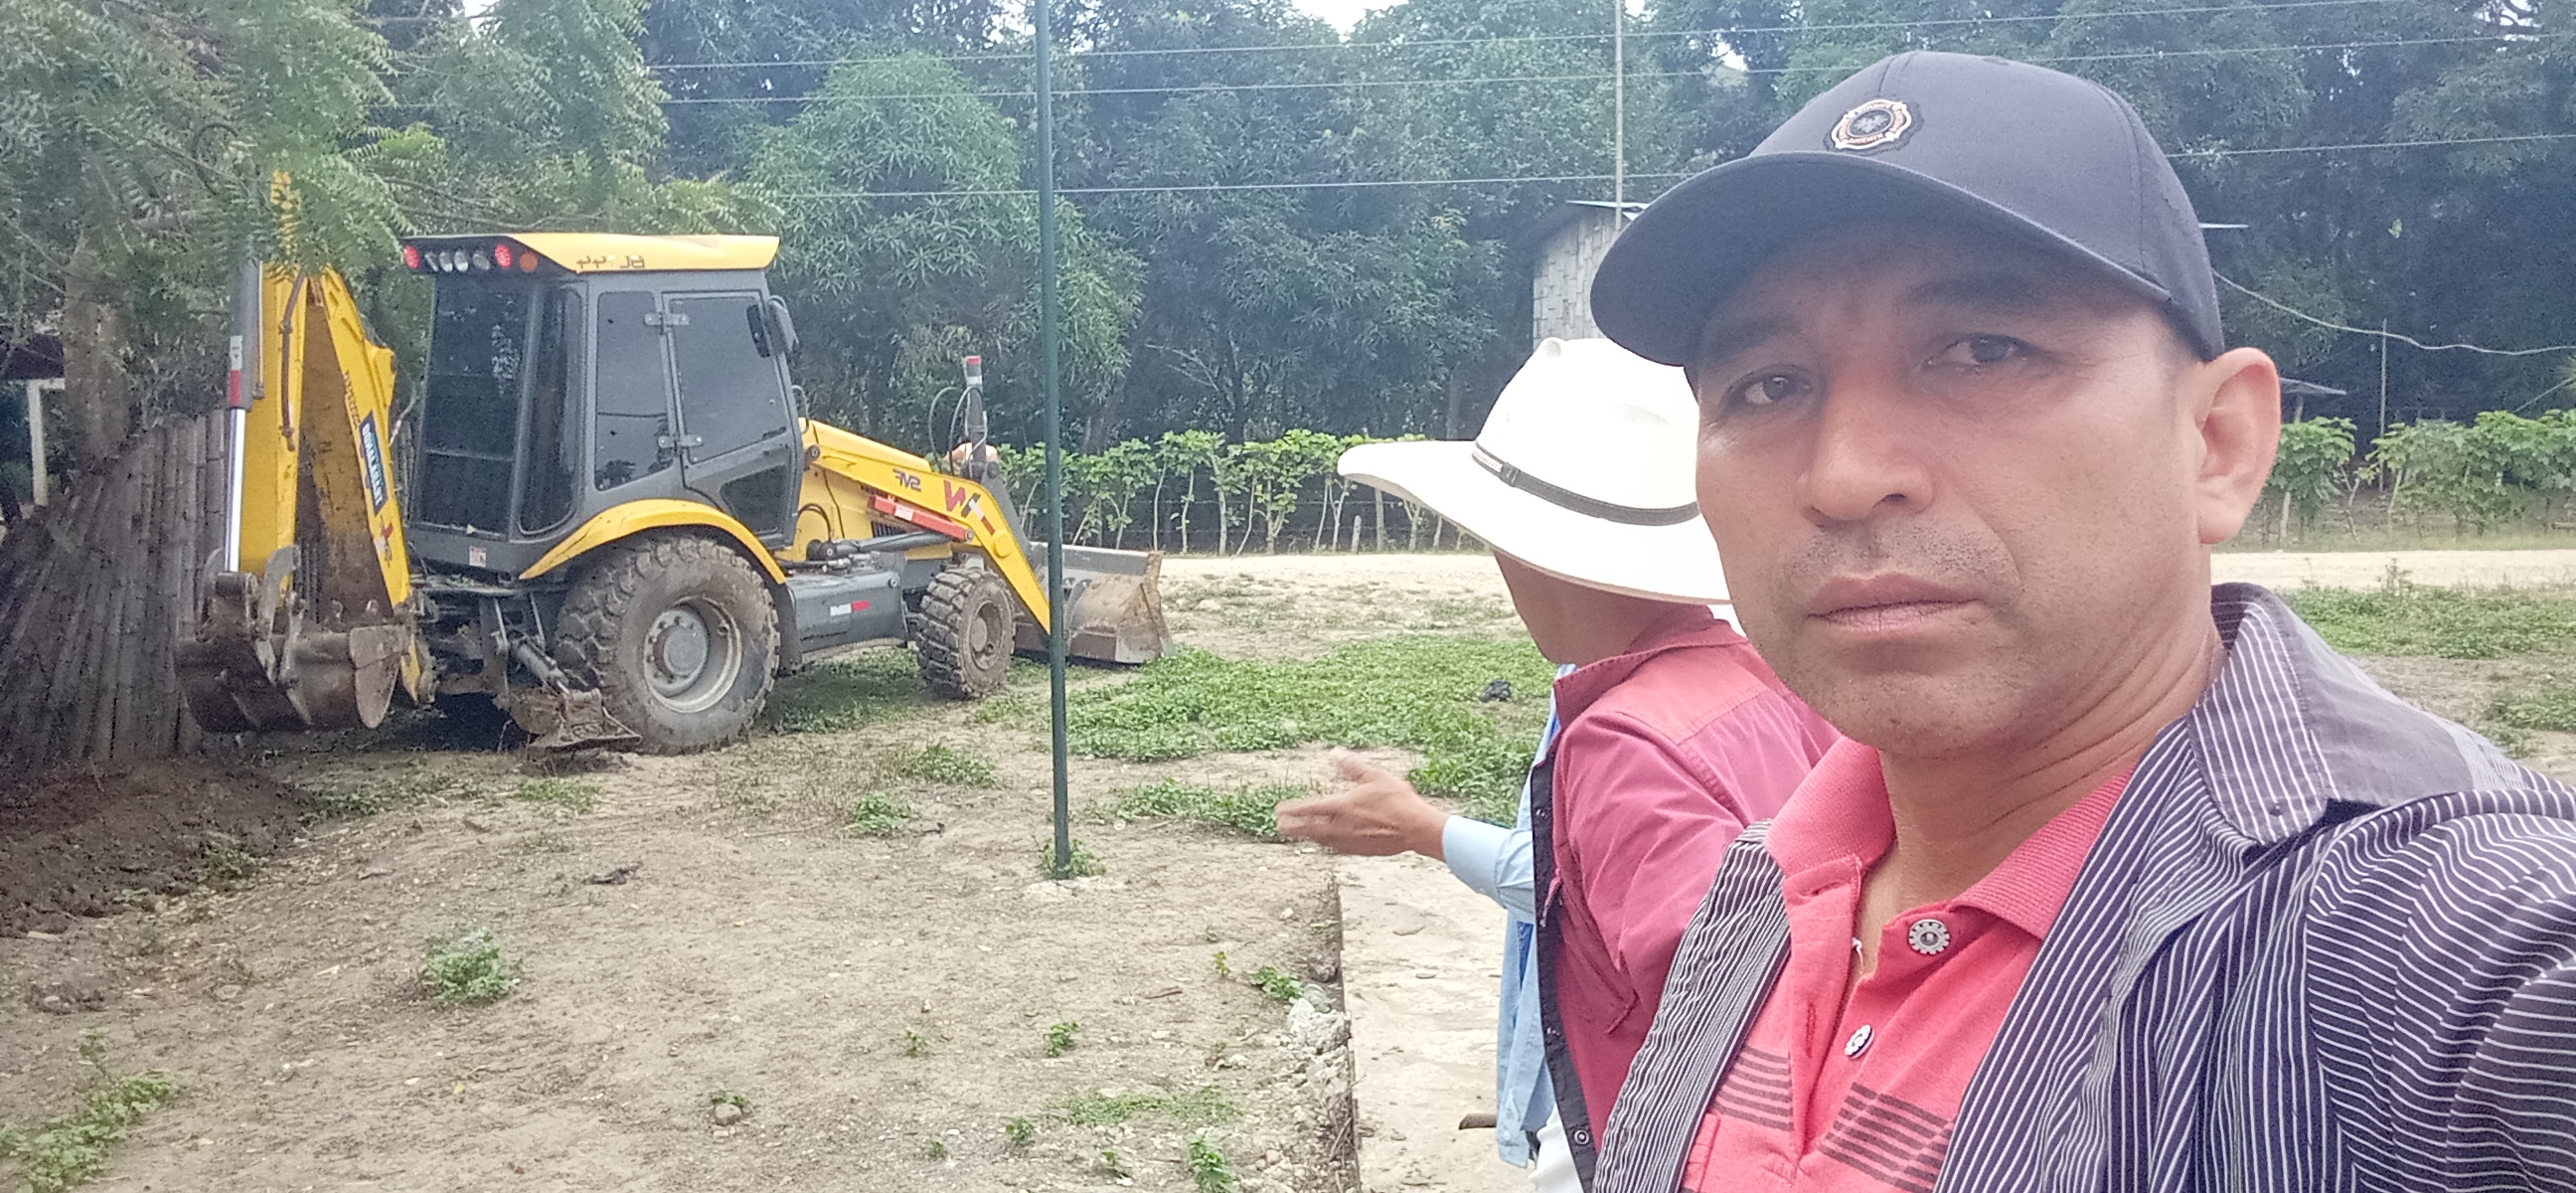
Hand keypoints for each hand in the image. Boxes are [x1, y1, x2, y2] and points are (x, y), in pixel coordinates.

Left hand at [1273, 749, 1450, 857]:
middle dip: (1292, 827)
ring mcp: (1350, 841)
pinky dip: (1326, 844)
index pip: (1310, 808)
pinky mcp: (1360, 851)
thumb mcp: (1375, 776)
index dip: (1293, 809)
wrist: (1416, 829)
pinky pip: (1336, 848)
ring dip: (1308, 836)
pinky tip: (1326, 843)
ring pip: (1321, 840)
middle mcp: (1341, 826)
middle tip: (1279, 825)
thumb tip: (1335, 753)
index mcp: (1342, 807)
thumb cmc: (1398, 801)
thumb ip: (1352, 766)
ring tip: (1300, 833)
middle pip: (1309, 829)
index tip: (1279, 810)